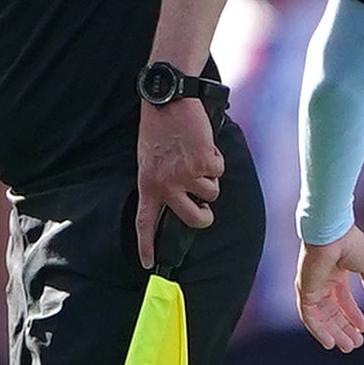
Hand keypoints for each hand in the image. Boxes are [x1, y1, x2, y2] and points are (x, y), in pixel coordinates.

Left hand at [134, 94, 222, 268]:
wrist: (168, 100)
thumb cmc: (157, 129)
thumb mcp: (149, 160)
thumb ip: (160, 182)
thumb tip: (178, 201)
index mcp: (148, 185)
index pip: (145, 222)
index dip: (147, 246)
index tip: (147, 264)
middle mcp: (167, 185)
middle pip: (194, 218)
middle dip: (204, 217)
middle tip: (205, 210)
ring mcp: (186, 175)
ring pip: (211, 193)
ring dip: (209, 178)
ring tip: (197, 157)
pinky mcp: (204, 162)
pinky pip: (218, 170)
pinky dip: (215, 158)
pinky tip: (201, 144)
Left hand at [295, 225, 363, 352]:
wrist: (333, 232)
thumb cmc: (350, 243)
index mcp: (335, 274)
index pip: (343, 300)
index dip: (353, 316)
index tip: (363, 329)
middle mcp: (322, 282)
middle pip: (332, 312)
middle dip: (344, 328)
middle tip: (355, 344)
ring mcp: (312, 287)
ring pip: (321, 318)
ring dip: (333, 333)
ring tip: (347, 347)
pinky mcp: (304, 291)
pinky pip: (308, 317)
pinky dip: (318, 331)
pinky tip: (329, 342)